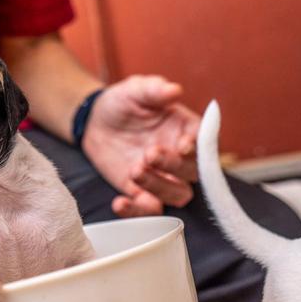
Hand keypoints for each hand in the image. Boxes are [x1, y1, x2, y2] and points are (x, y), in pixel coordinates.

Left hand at [81, 75, 200, 216]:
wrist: (96, 121)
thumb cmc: (124, 102)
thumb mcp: (136, 90)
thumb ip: (155, 90)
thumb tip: (174, 90)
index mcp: (187, 130)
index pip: (204, 144)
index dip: (198, 147)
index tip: (184, 145)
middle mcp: (181, 157)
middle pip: (192, 173)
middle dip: (173, 166)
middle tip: (149, 153)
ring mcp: (163, 178)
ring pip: (177, 195)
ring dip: (158, 187)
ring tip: (134, 170)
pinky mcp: (143, 193)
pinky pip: (148, 210)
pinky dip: (136, 212)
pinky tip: (120, 202)